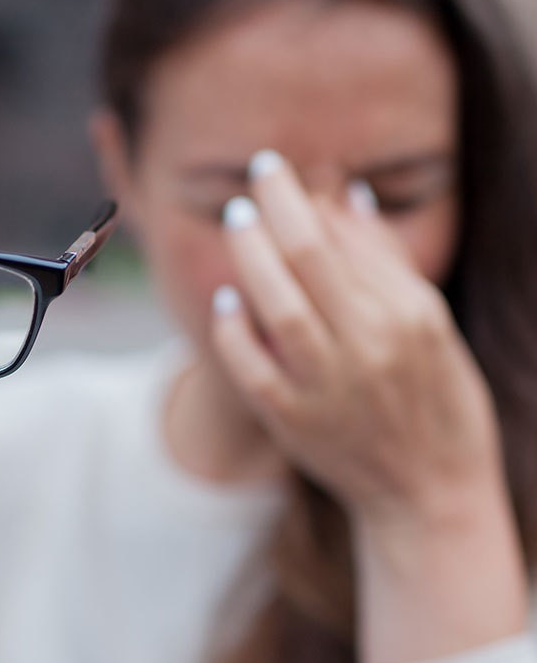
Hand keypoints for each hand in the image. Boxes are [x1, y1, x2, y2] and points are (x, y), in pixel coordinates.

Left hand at [210, 152, 501, 524]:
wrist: (429, 491)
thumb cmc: (436, 398)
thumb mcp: (431, 324)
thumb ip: (385, 262)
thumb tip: (346, 197)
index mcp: (407, 317)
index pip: (339, 241)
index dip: (298, 199)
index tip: (273, 170)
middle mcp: (370, 348)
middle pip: (308, 262)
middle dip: (273, 211)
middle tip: (252, 181)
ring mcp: (329, 388)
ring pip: (279, 308)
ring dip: (250, 258)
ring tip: (236, 221)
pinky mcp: (295, 422)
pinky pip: (252, 369)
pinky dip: (233, 332)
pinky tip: (225, 301)